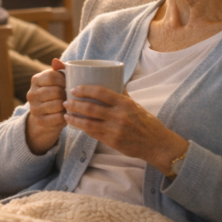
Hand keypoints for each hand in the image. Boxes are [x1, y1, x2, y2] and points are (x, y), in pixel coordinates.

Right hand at [25, 58, 68, 153]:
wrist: (45, 115)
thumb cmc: (54, 93)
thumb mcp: (56, 80)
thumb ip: (58, 70)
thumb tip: (56, 61)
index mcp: (35, 80)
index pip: (51, 76)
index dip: (64, 80)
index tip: (69, 83)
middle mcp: (31, 94)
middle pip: (56, 91)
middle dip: (66, 94)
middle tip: (70, 96)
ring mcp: (34, 108)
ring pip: (57, 104)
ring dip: (66, 105)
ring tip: (68, 105)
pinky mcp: (40, 120)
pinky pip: (58, 117)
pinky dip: (65, 116)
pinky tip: (65, 113)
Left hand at [65, 82, 187, 174]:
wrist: (156, 144)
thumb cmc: (145, 121)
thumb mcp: (135, 104)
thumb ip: (121, 93)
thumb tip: (112, 77)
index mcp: (124, 103)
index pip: (100, 92)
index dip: (85, 89)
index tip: (74, 89)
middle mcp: (119, 116)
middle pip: (91, 108)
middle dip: (74, 104)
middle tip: (66, 101)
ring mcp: (115, 130)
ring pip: (88, 123)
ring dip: (74, 119)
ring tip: (66, 115)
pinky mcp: (113, 142)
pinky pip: (94, 134)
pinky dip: (83, 129)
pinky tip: (77, 125)